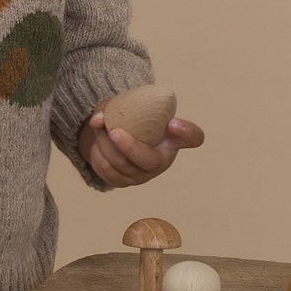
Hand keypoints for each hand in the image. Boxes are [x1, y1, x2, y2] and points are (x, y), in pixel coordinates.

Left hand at [77, 108, 204, 187]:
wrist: (115, 137)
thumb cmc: (130, 120)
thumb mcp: (126, 107)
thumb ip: (112, 108)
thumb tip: (98, 120)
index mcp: (172, 138)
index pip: (193, 137)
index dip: (186, 132)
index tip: (173, 123)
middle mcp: (162, 160)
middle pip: (149, 161)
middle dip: (129, 147)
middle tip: (113, 131)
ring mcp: (143, 175)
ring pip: (122, 166)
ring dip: (105, 146)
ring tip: (99, 130)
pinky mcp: (124, 182)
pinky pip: (107, 172)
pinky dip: (98, 156)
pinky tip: (97, 144)